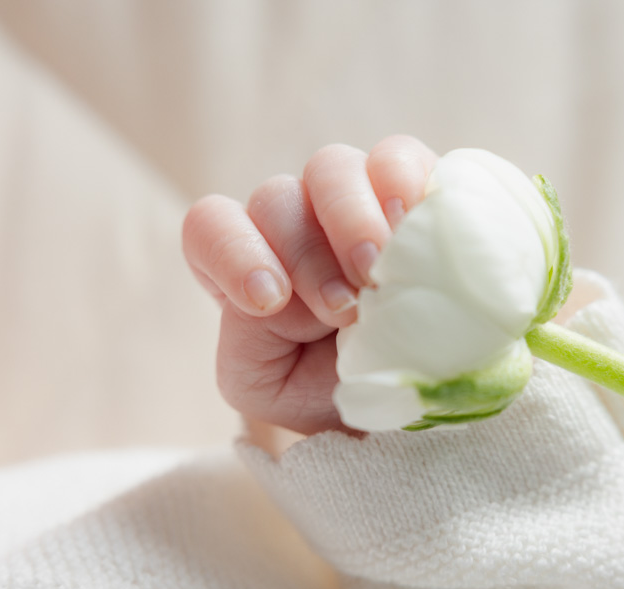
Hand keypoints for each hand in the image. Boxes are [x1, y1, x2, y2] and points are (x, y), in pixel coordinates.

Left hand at [182, 135, 437, 434]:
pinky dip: (401, 183)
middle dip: (306, 258)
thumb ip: (248, 348)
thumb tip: (282, 301)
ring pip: (330, 169)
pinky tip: (412, 225)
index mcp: (248, 263)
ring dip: (351, 221)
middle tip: (344, 309)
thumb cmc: (332, 391)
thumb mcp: (270, 389)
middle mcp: (295, 220)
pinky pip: (397, 156)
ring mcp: (353, 196)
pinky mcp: (411, 187)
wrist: (411, 397)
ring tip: (379, 273)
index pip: (210, 226)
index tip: (270, 302)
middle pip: (275, 200)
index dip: (232, 252)